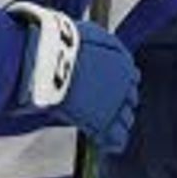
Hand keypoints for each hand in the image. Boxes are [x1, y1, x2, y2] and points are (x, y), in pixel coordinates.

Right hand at [7, 3, 136, 151]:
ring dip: (117, 122)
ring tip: (105, 129)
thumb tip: (75, 38)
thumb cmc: (54, 40)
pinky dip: (112, 142)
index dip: (117, 83)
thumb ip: (88, 42)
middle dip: (119, 103)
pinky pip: (116, 137)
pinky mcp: (103, 122)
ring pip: (125, 118)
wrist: (46, 58)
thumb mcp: (78, 33)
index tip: (105, 88)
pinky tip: (105, 144)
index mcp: (122, 58)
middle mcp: (125, 80)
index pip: (129, 75)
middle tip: (103, 108)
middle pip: (130, 97)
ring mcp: (116, 102)